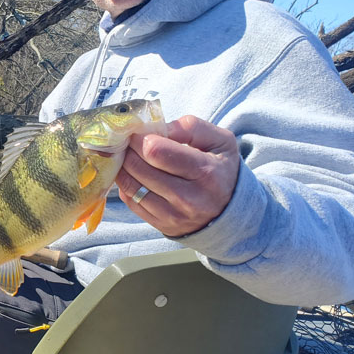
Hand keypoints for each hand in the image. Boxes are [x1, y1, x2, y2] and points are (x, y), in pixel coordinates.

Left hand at [115, 115, 239, 237]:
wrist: (230, 210)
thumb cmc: (220, 168)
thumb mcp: (220, 140)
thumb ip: (191, 127)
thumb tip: (158, 128)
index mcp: (205, 172)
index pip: (156, 151)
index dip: (140, 138)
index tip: (138, 132)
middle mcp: (189, 198)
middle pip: (138, 167)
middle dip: (129, 150)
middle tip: (130, 142)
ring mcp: (173, 215)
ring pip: (130, 185)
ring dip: (123, 166)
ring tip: (129, 156)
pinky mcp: (162, 225)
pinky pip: (130, 200)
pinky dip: (126, 184)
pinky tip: (134, 174)